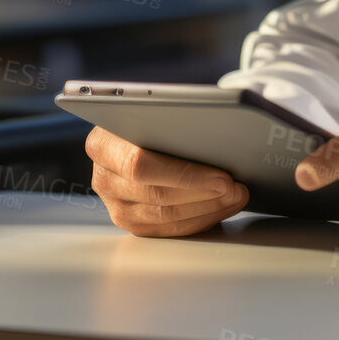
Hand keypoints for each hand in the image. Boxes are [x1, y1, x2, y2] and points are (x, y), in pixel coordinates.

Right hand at [86, 126, 249, 237]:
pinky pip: (169, 230)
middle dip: (204, 194)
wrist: (131, 132)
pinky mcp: (132, 223)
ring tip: (236, 196)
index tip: (222, 177)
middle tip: (236, 188)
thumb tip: (215, 134)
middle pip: (156, 195)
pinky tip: (222, 207)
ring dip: (208, 209)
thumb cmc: (148, 118)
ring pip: (165, 217)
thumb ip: (173, 120)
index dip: (186, 175)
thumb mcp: (153, 109)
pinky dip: (200, 219)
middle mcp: (103, 179)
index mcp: (102, 145)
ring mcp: (115, 206)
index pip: (141, 165)